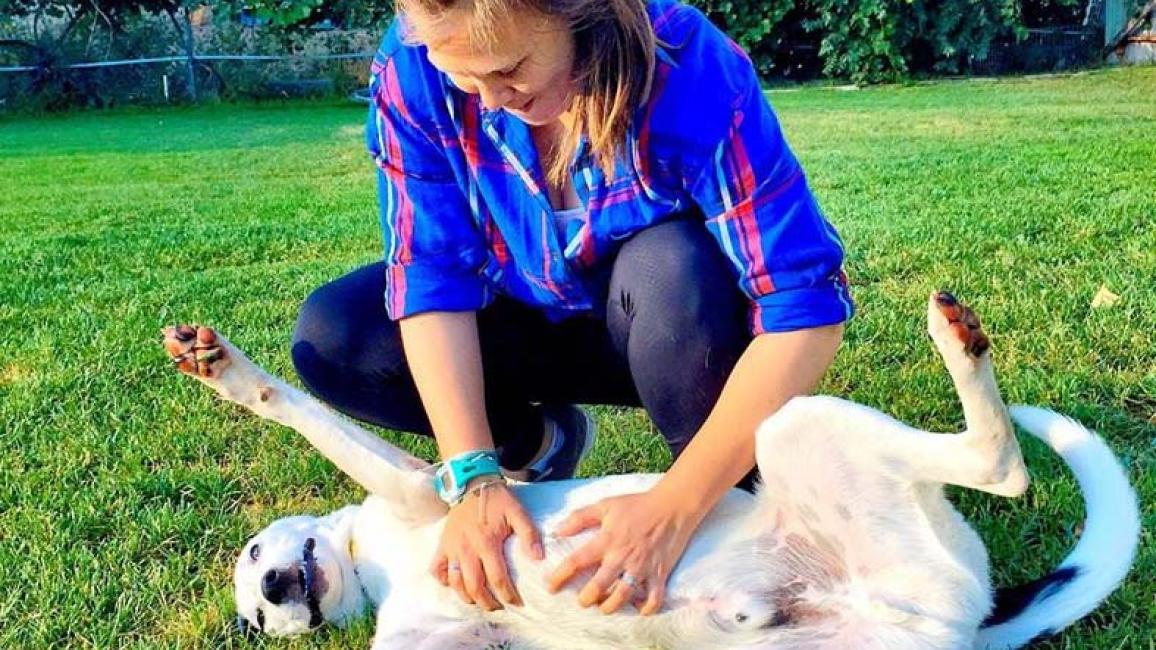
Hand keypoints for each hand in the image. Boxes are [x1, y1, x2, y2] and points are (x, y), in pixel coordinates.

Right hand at [429, 481, 544, 609]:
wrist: (472, 484)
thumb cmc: (497, 500)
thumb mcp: (518, 512)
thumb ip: (529, 534)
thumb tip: (538, 558)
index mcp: (486, 542)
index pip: (497, 577)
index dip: (507, 594)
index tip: (516, 602)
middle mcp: (466, 548)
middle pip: (474, 586)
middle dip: (486, 602)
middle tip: (496, 607)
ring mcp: (451, 548)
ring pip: (454, 582)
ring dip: (466, 596)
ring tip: (478, 600)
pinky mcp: (442, 545)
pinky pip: (437, 569)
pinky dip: (444, 580)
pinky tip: (455, 584)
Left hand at [545, 491, 700, 615]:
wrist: (672, 506)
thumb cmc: (637, 505)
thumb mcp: (605, 505)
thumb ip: (580, 517)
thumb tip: (557, 531)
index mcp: (607, 540)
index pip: (577, 561)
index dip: (560, 575)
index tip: (550, 586)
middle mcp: (622, 556)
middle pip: (599, 585)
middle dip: (586, 598)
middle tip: (582, 600)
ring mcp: (642, 567)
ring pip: (623, 596)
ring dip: (610, 606)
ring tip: (604, 607)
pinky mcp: (660, 573)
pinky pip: (654, 598)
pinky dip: (646, 608)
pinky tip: (638, 609)